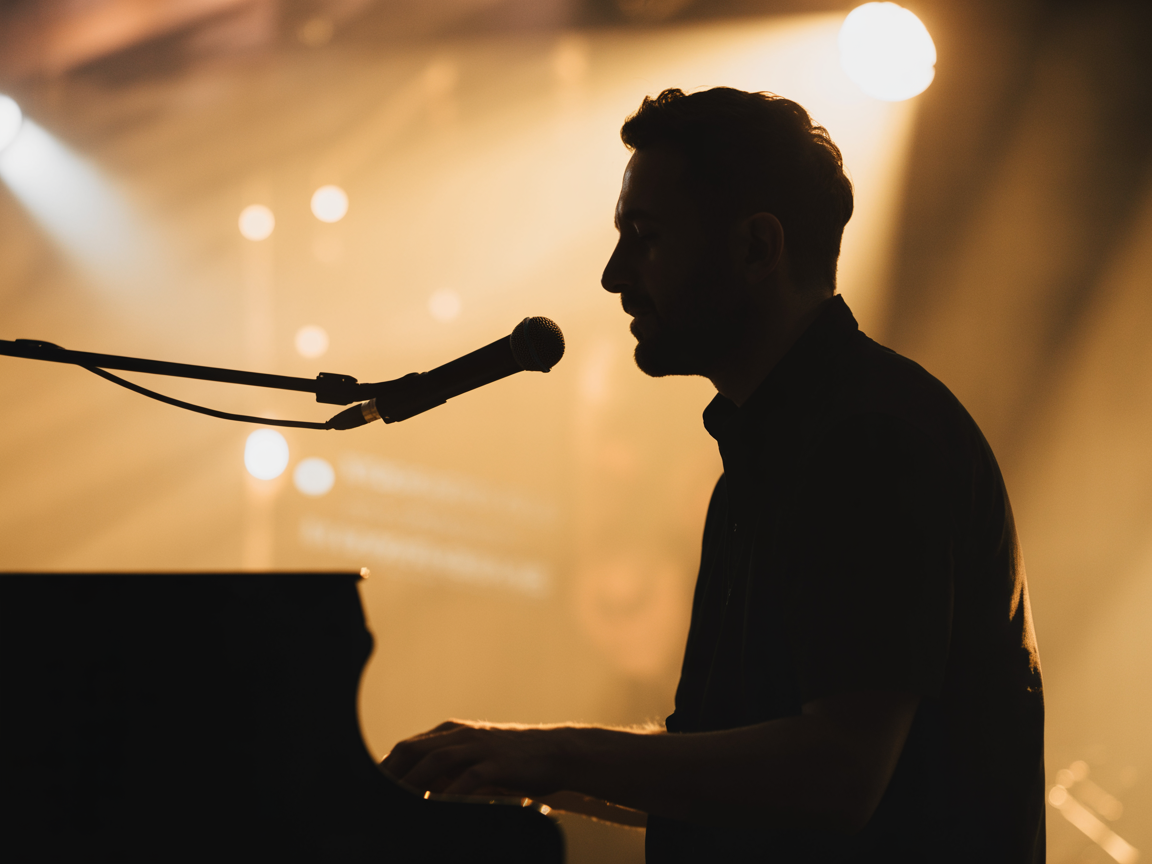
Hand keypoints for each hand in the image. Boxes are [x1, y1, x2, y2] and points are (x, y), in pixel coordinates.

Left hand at [380, 720, 570, 797]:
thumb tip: (418, 793)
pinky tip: (440, 809)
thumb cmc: (513, 762)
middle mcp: (461, 734)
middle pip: (414, 750)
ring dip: (413, 784)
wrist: (557, 752)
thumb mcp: (475, 759)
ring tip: (397, 806)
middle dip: (391, 776)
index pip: (407, 747)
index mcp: (452, 732)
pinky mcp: (499, 762)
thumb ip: (448, 771)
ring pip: (436, 760)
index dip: (386, 768)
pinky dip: (451, 794)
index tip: (369, 791)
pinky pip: (469, 778)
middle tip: (374, 801)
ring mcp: (480, 746)